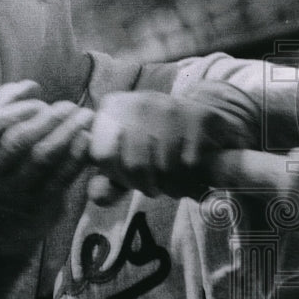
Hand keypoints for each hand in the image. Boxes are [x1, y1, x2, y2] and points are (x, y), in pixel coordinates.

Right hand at [0, 81, 93, 227]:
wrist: (0, 222)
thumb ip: (4, 104)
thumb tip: (29, 87)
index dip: (17, 108)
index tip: (37, 102)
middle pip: (18, 140)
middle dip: (48, 117)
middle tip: (68, 106)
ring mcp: (11, 195)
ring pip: (43, 156)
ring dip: (67, 131)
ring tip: (84, 116)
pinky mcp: (38, 206)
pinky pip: (62, 176)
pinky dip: (77, 154)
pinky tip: (86, 138)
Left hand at [88, 87, 257, 202]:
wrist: (200, 123)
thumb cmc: (152, 146)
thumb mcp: (124, 160)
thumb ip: (107, 182)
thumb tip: (97, 197)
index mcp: (112, 107)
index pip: (104, 155)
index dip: (118, 177)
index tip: (131, 183)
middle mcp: (139, 101)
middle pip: (135, 164)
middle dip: (146, 186)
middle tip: (155, 189)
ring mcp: (170, 106)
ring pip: (164, 166)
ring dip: (170, 187)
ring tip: (172, 187)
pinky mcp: (199, 116)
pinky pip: (189, 164)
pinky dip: (191, 180)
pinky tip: (190, 177)